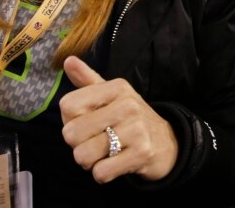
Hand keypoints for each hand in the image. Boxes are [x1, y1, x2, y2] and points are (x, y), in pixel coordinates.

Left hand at [59, 56, 178, 182]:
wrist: (166, 142)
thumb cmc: (129, 118)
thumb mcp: (111, 95)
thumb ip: (87, 80)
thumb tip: (68, 61)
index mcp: (116, 87)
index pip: (68, 106)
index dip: (69, 120)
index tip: (86, 122)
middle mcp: (127, 105)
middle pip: (72, 133)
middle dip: (77, 145)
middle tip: (95, 142)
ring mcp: (136, 129)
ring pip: (83, 155)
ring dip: (89, 162)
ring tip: (104, 153)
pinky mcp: (141, 153)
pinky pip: (101, 172)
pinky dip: (102, 174)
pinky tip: (114, 164)